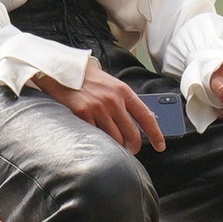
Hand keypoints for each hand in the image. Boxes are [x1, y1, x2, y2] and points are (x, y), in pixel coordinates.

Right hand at [35, 58, 165, 152]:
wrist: (62, 70)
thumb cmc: (87, 79)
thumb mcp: (111, 84)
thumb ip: (125, 100)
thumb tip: (142, 118)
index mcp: (123, 91)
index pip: (146, 116)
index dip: (155, 134)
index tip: (160, 146)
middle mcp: (113, 100)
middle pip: (132, 134)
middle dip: (133, 147)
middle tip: (130, 151)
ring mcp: (98, 108)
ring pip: (115, 139)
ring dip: (116, 147)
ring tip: (113, 147)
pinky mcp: (83, 115)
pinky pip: (96, 137)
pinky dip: (98, 142)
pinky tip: (96, 140)